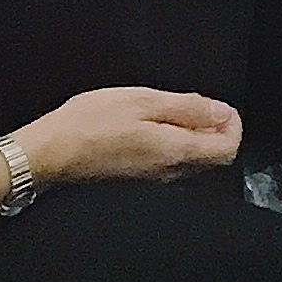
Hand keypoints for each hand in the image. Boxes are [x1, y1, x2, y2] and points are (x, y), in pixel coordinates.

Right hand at [11, 86, 243, 185]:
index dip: (231, 124)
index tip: (218, 104)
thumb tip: (222, 113)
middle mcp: (170, 174)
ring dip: (192, 135)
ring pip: (191, 160)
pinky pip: (170, 162)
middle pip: (212, 157)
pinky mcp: (137, 179)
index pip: (228, 150)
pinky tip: (150, 124)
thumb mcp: (144, 101)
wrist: (50, 154)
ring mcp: (153, 180)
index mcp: (176, 153)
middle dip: (214, 129)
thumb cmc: (93, 122)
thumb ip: (187, 108)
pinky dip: (173, 142)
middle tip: (192, 102)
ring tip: (168, 109)